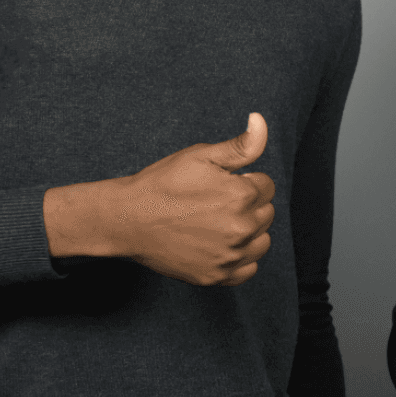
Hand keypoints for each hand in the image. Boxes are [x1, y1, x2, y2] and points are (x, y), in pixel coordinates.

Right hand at [47, 113, 276, 285]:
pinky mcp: (217, 276)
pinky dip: (240, 258)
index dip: (245, 182)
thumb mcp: (201, 155)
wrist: (128, 219)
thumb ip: (241, 144)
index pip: (267, 187)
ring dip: (249, 232)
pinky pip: (248, 269)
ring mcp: (230, 256)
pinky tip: (220, 246)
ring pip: (261, 242)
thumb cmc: (163, 184)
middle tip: (215, 203)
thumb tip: (260, 120)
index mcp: (242, 195)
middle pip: (266, 213)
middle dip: (248, 205)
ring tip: (218, 223)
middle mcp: (241, 228)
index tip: (222, 184)